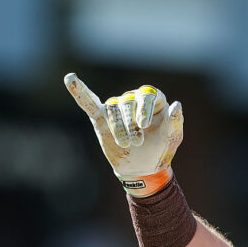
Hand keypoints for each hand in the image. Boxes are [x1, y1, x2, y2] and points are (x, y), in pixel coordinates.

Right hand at [64, 73, 183, 196]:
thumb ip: (175, 121)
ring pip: (113, 108)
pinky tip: (70, 79)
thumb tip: (176, 104)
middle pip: (128, 102)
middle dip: (131, 123)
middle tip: (137, 142)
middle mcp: (134, 99)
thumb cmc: (160, 149)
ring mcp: (117, 108)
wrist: (144, 167)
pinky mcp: (101, 118)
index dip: (144, 108)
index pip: (147, 94)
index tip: (144, 124)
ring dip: (119, 127)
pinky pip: (89, 102)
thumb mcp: (172, 137)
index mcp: (153, 101)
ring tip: (126, 144)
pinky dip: (79, 92)